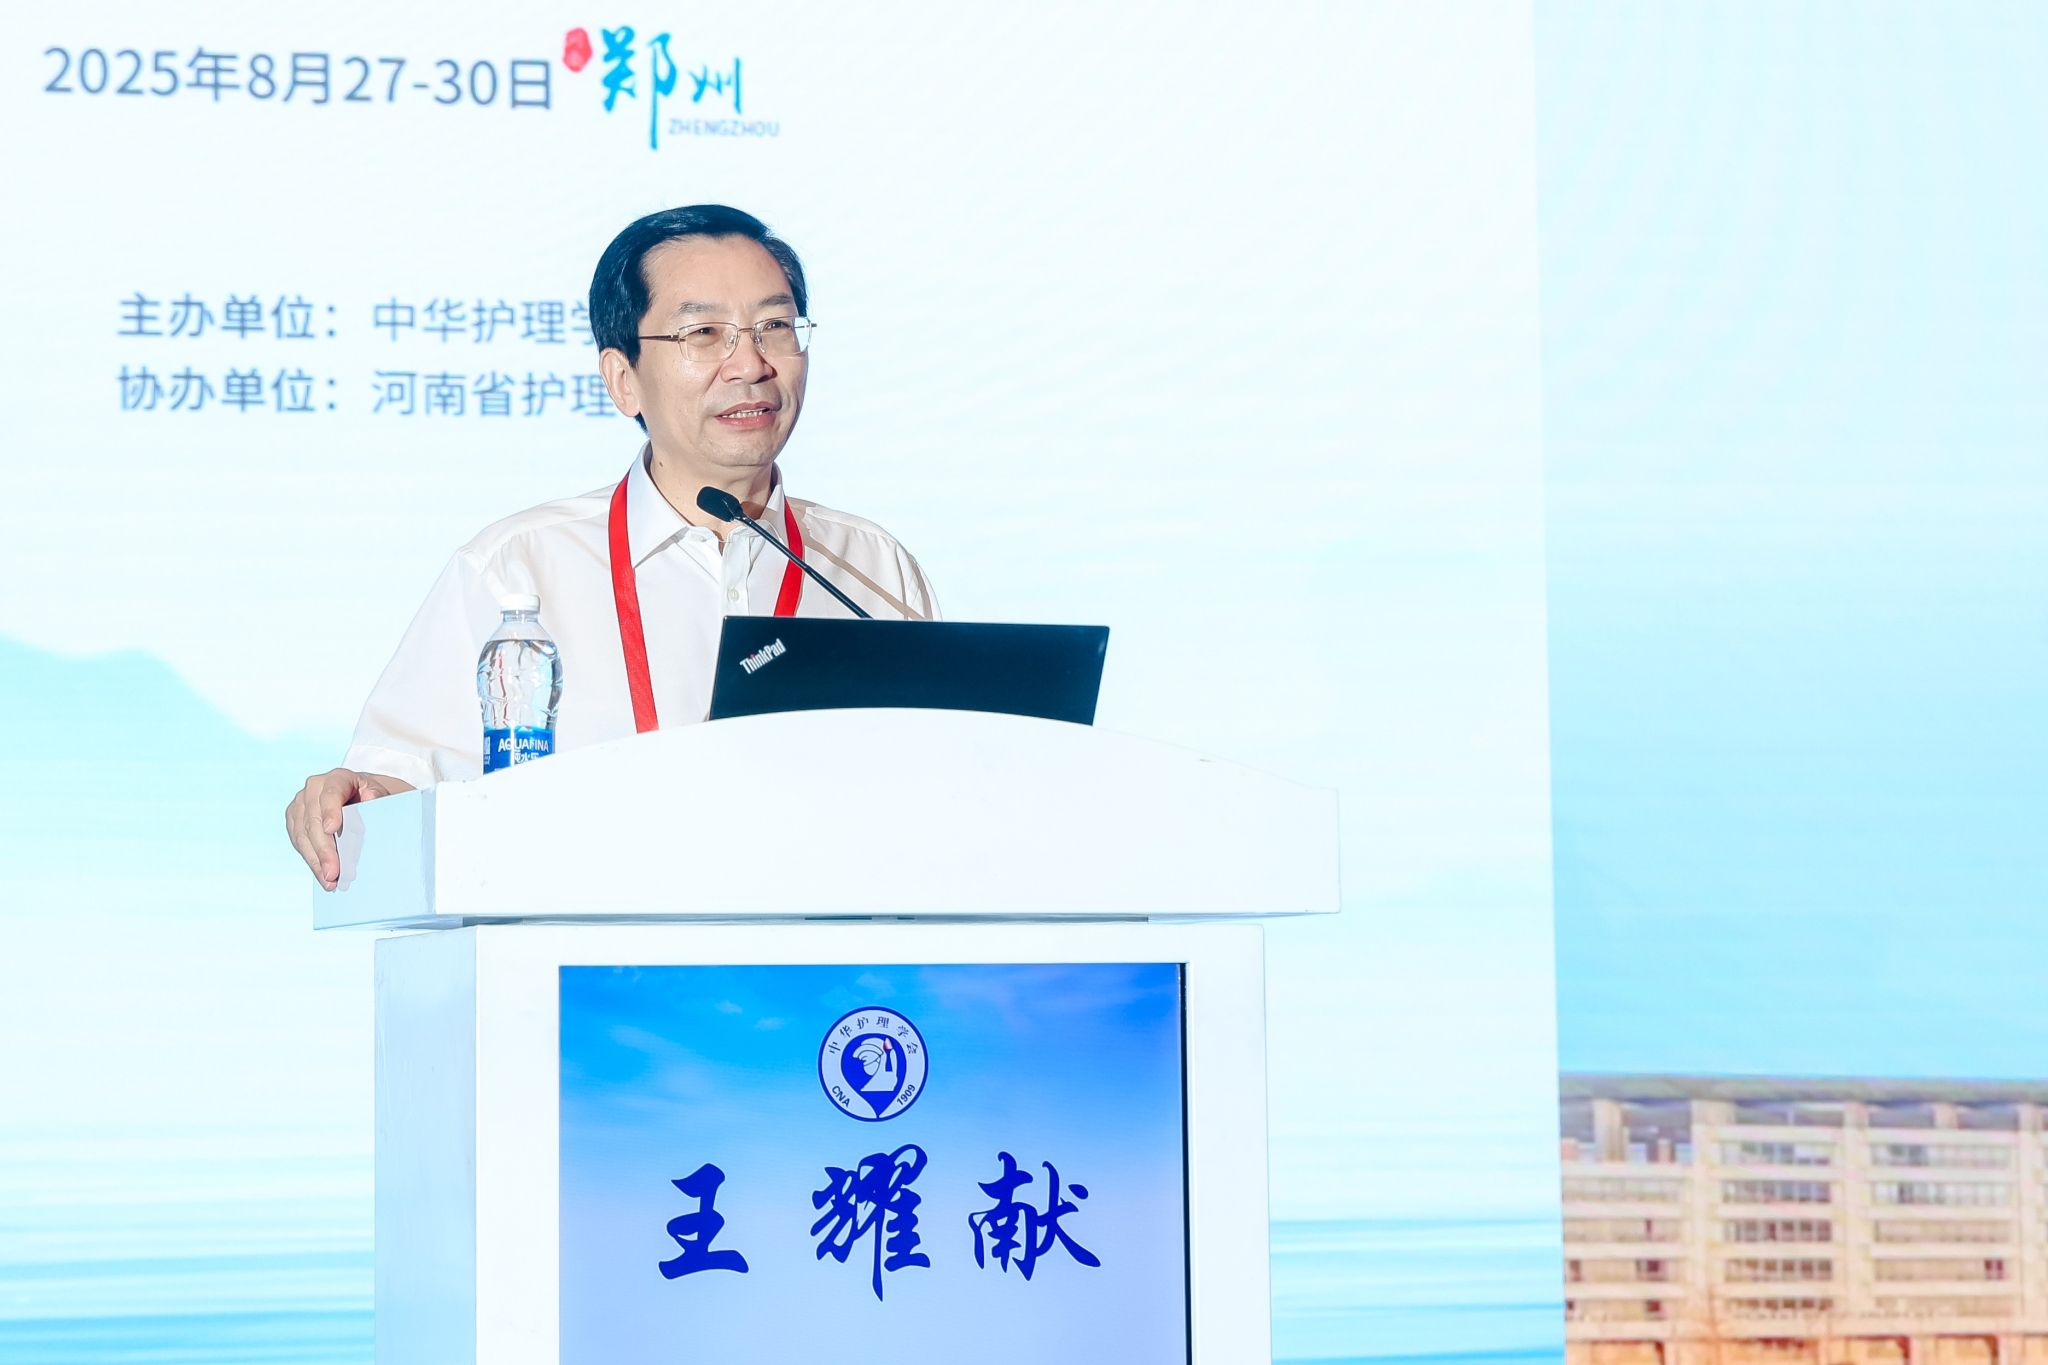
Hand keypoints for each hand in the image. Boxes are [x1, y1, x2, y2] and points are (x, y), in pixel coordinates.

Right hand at [285, 768, 412, 890]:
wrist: (355, 794)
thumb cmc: (369, 796)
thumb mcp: (378, 793)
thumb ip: (377, 795)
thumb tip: (371, 799)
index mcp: (336, 778)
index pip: (331, 794)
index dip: (330, 811)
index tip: (332, 829)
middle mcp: (313, 788)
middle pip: (314, 820)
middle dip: (324, 849)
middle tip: (332, 873)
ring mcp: (300, 804)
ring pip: (303, 835)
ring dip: (315, 860)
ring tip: (328, 880)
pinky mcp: (294, 819)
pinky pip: (298, 842)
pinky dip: (311, 860)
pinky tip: (321, 875)